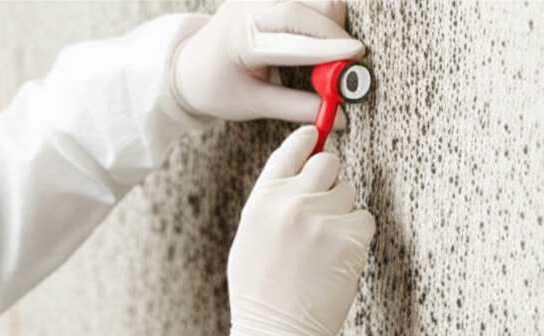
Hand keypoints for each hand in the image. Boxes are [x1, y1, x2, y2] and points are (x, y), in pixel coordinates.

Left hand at [172, 1, 365, 122]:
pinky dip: (318, 17)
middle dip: (334, 32)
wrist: (188, 68)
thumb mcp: (254, 104)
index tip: (355, 57)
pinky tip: (318, 39)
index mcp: (241, 39)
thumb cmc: (218, 89)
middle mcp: (248, 9)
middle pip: (305, 8)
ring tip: (332, 54)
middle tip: (353, 59)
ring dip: (329, 22)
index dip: (328, 47)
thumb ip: (297, 107)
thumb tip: (339, 116)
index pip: (292, 39)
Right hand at [227, 125, 373, 335]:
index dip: (308, 142)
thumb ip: (272, 203)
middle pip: (329, 164)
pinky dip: (357, 238)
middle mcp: (291, 203)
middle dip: (330, 183)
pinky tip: (338, 260)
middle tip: (323, 212)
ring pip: (349, 193)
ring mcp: (321, 220)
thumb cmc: (260, 294)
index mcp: (262, 200)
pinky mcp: (348, 240)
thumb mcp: (250, 238)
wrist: (275, 334)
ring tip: (324, 248)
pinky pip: (364, 220)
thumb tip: (296, 176)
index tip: (316, 137)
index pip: (291, 150)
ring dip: (343, 214)